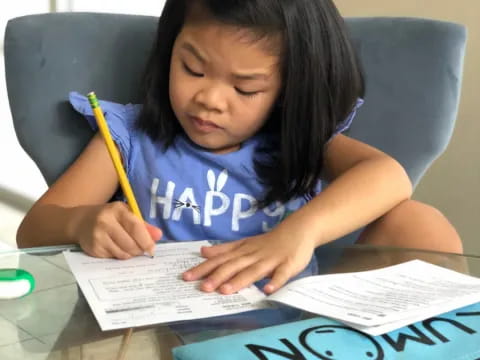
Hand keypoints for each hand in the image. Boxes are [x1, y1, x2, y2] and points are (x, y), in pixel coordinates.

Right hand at [74, 202, 161, 258]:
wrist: (81, 222)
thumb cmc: (110, 217)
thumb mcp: (126, 214)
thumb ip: (143, 225)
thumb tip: (158, 235)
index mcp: (117, 210)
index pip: (135, 227)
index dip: (146, 240)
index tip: (152, 249)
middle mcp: (105, 222)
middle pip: (129, 244)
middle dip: (139, 250)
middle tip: (141, 250)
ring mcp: (97, 236)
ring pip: (122, 253)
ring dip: (130, 254)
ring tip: (129, 248)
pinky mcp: (93, 249)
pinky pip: (113, 258)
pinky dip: (119, 256)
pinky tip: (116, 248)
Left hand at [182, 229, 314, 294]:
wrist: (297, 230)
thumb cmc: (268, 242)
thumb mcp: (244, 243)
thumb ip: (224, 249)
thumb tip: (202, 252)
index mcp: (242, 251)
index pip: (220, 260)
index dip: (204, 268)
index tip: (186, 277)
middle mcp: (253, 255)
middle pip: (233, 266)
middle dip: (217, 276)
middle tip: (202, 288)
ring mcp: (271, 260)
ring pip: (253, 271)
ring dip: (239, 280)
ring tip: (225, 291)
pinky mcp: (288, 265)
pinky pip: (281, 275)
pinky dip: (275, 282)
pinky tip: (267, 291)